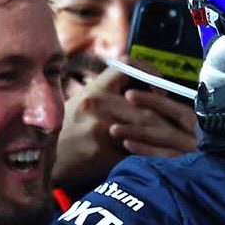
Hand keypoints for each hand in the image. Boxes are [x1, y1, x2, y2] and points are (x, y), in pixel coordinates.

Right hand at [52, 64, 196, 190]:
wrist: (48, 158)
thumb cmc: (69, 129)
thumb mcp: (83, 101)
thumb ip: (110, 93)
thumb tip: (146, 90)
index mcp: (95, 88)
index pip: (128, 67)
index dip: (150, 74)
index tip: (160, 89)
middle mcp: (97, 104)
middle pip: (144, 107)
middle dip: (165, 118)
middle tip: (176, 126)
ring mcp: (99, 128)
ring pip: (143, 129)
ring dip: (161, 138)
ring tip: (171, 143)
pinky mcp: (101, 152)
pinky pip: (134, 152)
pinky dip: (149, 155)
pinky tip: (157, 158)